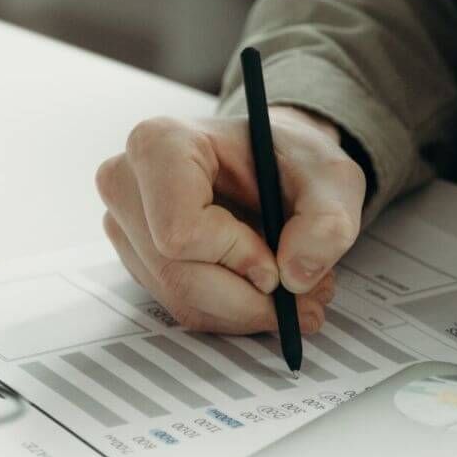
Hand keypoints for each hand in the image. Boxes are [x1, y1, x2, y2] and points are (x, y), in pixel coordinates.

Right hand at [94, 110, 364, 333]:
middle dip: (247, 298)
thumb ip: (326, 224)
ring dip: (244, 310)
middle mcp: (127, 183)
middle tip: (302, 300)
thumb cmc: (290, 159)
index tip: (277, 261)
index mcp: (160, 144)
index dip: (236, 257)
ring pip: (179, 298)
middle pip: (177, 275)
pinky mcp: (137, 257)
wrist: (272, 162)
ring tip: (292, 293)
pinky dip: (229, 312)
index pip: (180, 231)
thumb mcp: (331, 179)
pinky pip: (180, 306)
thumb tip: (295, 277)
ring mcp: (125, 224)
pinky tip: (260, 291)